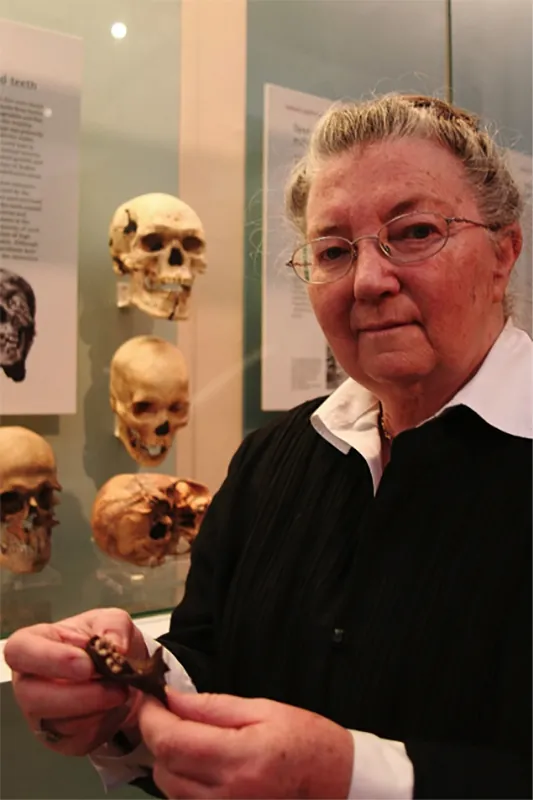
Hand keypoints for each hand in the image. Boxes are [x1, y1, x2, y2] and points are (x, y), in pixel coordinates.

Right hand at [4, 607, 147, 755]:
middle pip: (33, 696)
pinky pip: (77, 741)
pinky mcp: (59, 739)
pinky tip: (115, 708)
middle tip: (115, 686)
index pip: (20, 651)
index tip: (86, 665)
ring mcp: (40, 714)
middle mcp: (29, 681)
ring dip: (97, 710)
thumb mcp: (112, 621)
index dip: (50, 659)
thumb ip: (113, 627)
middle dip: (79, 695)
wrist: (124, 672)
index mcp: (34, 644)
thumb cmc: (104, 642)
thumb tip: (116, 647)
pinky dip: (103, 726)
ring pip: (58, 723)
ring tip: (122, 692)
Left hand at [138, 690, 353, 798]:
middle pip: (163, 768)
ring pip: (169, 791)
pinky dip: (183, 784)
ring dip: (169, 762)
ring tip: (191, 739)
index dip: (150, 718)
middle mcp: (226, 796)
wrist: (340, 784)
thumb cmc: (307, 741)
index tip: (149, 698)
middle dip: (159, 737)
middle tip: (172, 714)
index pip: (171, 741)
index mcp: (239, 759)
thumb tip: (172, 698)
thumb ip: (214, 706)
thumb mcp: (264, 709)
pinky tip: (202, 766)